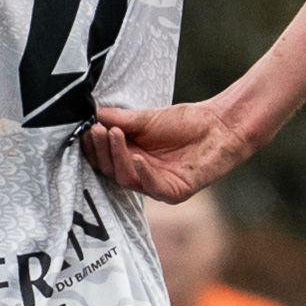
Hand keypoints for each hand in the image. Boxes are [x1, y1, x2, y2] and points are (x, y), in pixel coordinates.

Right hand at [82, 98, 246, 200]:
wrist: (219, 126)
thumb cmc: (185, 122)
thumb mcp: (145, 118)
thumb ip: (119, 119)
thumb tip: (90, 112)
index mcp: (129, 157)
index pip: (103, 157)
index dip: (92, 145)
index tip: (86, 127)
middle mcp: (139, 174)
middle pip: (109, 170)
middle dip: (101, 150)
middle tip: (97, 130)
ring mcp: (155, 185)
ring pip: (126, 179)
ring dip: (117, 157)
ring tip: (114, 135)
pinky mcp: (174, 193)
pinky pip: (152, 188)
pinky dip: (142, 173)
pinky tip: (136, 157)